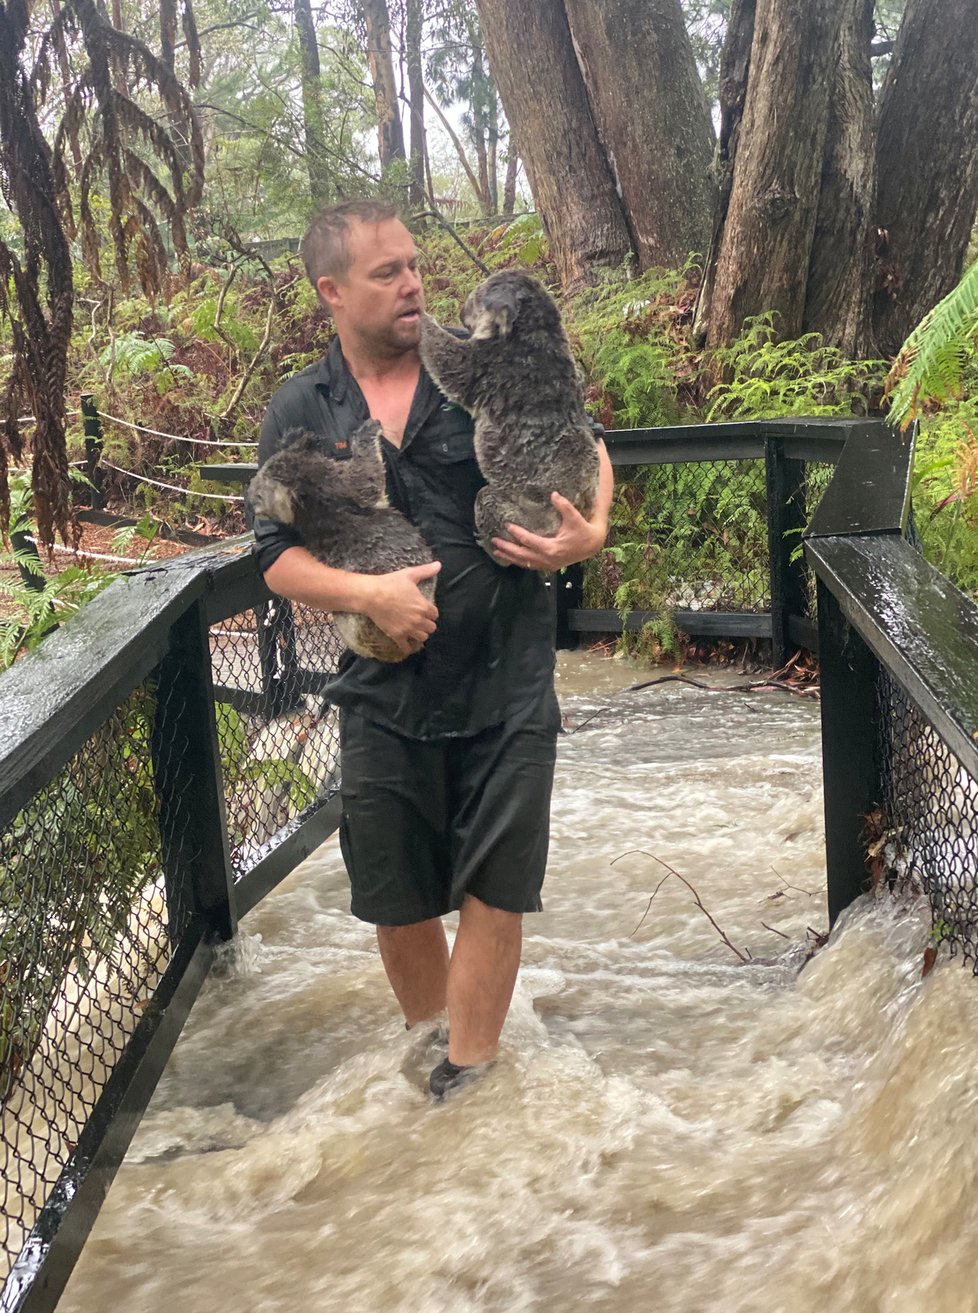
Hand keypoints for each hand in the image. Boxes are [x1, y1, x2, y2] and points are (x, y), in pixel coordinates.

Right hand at [363, 561, 440, 654]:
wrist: (372, 595)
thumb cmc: (390, 583)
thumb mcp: (410, 575)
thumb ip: (426, 571)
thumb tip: (438, 564)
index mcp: (423, 606)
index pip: (435, 614)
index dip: (431, 612)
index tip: (425, 610)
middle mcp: (418, 620)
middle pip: (431, 628)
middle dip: (427, 624)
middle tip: (421, 620)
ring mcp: (408, 629)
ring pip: (422, 638)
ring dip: (420, 634)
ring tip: (415, 630)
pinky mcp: (397, 635)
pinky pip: (406, 647)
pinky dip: (408, 647)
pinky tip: (406, 644)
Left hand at [491, 491, 607, 571]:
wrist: (592, 546)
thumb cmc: (583, 530)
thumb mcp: (575, 518)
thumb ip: (564, 506)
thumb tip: (553, 494)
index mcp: (551, 548)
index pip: (528, 541)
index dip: (516, 533)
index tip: (506, 525)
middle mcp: (547, 559)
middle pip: (522, 554)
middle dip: (507, 548)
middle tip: (494, 541)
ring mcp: (548, 565)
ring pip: (525, 562)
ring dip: (510, 557)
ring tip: (497, 551)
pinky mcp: (549, 566)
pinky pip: (531, 565)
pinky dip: (520, 561)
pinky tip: (511, 557)